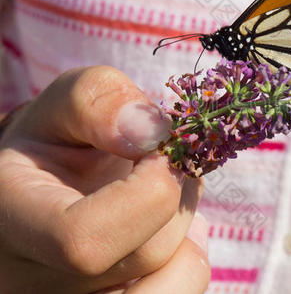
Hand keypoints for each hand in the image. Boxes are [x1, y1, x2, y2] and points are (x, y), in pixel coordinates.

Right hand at [0, 66, 209, 292]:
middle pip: (144, 255)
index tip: (161, 149)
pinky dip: (189, 259)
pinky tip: (169, 226)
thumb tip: (152, 133)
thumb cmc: (57, 139)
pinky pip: (175, 293)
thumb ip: (97, 99)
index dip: (149, 192)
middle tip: (169, 159)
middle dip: (177, 194)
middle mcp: (33, 281)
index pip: (84, 240)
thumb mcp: (66, 101)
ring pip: (169, 283)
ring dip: (187, 226)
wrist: (49, 181)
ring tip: (167, 191)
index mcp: (11, 221)